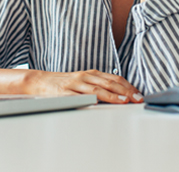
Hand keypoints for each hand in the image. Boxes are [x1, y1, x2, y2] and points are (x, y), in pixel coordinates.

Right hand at [24, 69, 142, 103]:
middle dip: (125, 91)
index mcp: (91, 74)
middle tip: (137, 99)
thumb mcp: (83, 81)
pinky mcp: (64, 93)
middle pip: (109, 83)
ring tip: (124, 101)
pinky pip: (78, 97)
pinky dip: (88, 99)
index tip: (139, 95)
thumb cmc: (63, 84)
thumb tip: (121, 95)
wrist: (39, 81)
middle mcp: (85, 77)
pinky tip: (97, 103)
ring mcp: (75, 84)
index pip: (114, 79)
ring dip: (112, 95)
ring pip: (96, 89)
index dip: (128, 86)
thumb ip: (99, 86)